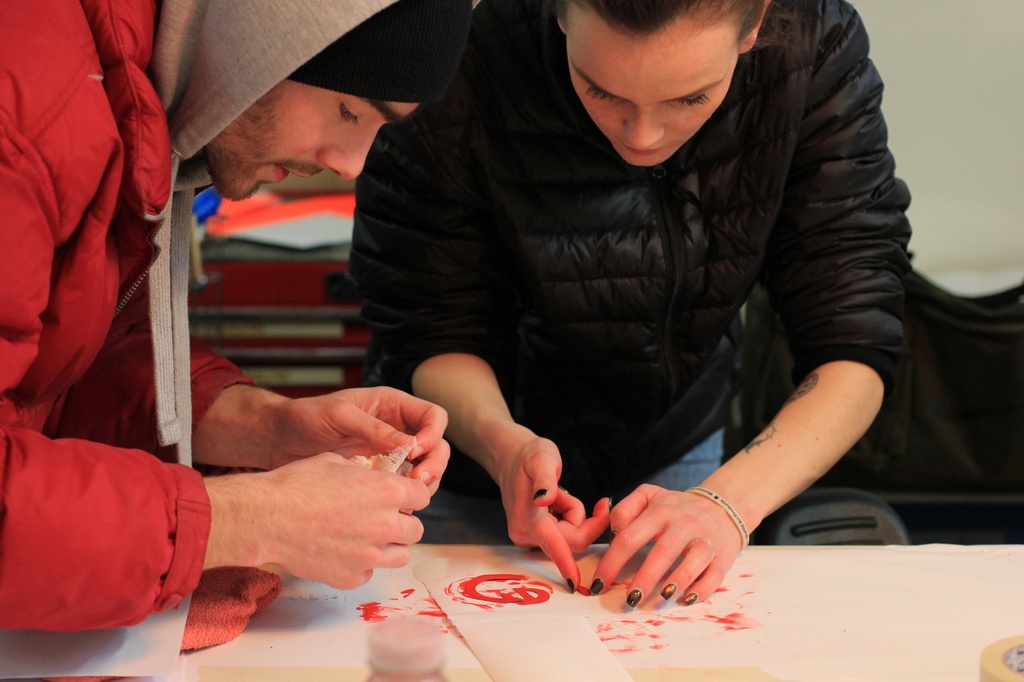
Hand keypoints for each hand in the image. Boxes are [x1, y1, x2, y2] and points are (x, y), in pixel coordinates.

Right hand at [205, 452, 431, 588]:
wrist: (266, 517)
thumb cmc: (297, 484)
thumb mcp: (336, 462)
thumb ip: (365, 473)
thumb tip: (375, 478)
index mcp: (388, 491)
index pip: (423, 496)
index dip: (411, 494)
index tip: (399, 496)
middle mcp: (386, 524)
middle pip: (416, 529)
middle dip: (402, 522)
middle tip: (381, 518)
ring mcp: (370, 555)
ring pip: (401, 555)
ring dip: (390, 546)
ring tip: (367, 538)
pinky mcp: (352, 576)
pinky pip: (369, 572)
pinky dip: (361, 564)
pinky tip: (342, 552)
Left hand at [264, 386, 449, 490]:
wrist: (278, 441)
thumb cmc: (304, 418)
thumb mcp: (338, 416)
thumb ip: (373, 428)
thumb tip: (408, 445)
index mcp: (392, 406)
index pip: (432, 416)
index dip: (432, 434)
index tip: (416, 451)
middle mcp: (397, 429)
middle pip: (436, 446)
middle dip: (434, 464)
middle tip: (418, 481)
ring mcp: (389, 455)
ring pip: (423, 470)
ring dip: (422, 485)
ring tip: (405, 498)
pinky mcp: (377, 477)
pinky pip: (401, 488)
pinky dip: (402, 498)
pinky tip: (389, 506)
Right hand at [496, 434, 609, 592]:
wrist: (510, 457)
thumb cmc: (528, 456)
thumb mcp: (541, 459)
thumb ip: (545, 480)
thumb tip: (545, 499)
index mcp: (528, 517)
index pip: (552, 543)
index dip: (565, 563)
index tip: (574, 583)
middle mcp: (526, 533)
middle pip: (571, 541)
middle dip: (585, 520)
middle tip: (585, 498)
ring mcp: (529, 537)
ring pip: (570, 538)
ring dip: (574, 516)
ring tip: (559, 495)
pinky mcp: (534, 537)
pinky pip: (564, 536)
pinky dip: (568, 519)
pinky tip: (556, 504)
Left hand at [589, 484, 744, 607]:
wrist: (721, 506)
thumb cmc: (676, 508)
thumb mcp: (648, 496)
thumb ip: (624, 510)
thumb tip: (612, 535)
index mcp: (659, 511)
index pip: (629, 537)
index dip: (612, 562)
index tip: (599, 584)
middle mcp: (683, 524)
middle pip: (661, 552)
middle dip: (644, 578)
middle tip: (630, 600)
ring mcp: (704, 540)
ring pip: (693, 561)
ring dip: (677, 581)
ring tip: (661, 597)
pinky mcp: (721, 556)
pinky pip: (714, 575)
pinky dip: (702, 589)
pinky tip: (686, 598)